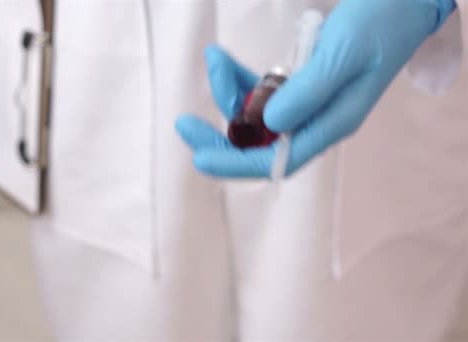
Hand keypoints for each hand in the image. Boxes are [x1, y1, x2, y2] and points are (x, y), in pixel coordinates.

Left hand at [176, 0, 455, 177]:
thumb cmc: (378, 24)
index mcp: (330, 124)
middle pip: (259, 144)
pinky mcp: (299, 85)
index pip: (278, 159)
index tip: (199, 160)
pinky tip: (222, 58)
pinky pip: (260, 91)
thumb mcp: (340, 56)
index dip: (236, 164)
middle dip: (219, 135)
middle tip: (183, 123)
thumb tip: (267, 127)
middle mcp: (315, 121)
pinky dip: (239, 77)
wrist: (402, 1)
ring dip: (228, 91)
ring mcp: (305, 104)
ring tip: (215, 58)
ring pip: (254, 114)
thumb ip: (307, 92)